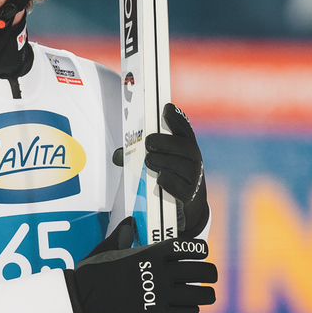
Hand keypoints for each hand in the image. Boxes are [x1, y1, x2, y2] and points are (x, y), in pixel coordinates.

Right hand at [64, 218, 216, 312]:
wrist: (81, 294)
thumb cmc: (93, 269)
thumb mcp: (108, 246)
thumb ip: (123, 233)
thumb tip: (130, 222)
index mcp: (150, 253)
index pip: (187, 248)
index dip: (200, 250)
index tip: (203, 252)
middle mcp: (159, 272)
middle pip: (201, 272)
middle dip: (210, 273)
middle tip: (210, 276)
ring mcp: (158, 294)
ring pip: (199, 295)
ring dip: (206, 295)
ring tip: (206, 295)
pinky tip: (190, 311)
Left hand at [145, 103, 207, 236]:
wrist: (189, 204)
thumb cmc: (171, 175)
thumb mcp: (160, 162)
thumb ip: (137, 157)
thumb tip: (117, 156)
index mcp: (186, 146)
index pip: (185, 129)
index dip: (177, 118)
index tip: (165, 108)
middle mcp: (194, 160)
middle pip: (185, 147)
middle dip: (166, 142)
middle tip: (149, 143)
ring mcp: (195, 178)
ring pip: (182, 166)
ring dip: (163, 161)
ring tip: (149, 161)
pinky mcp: (190, 195)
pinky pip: (179, 186)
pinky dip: (168, 181)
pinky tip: (159, 179)